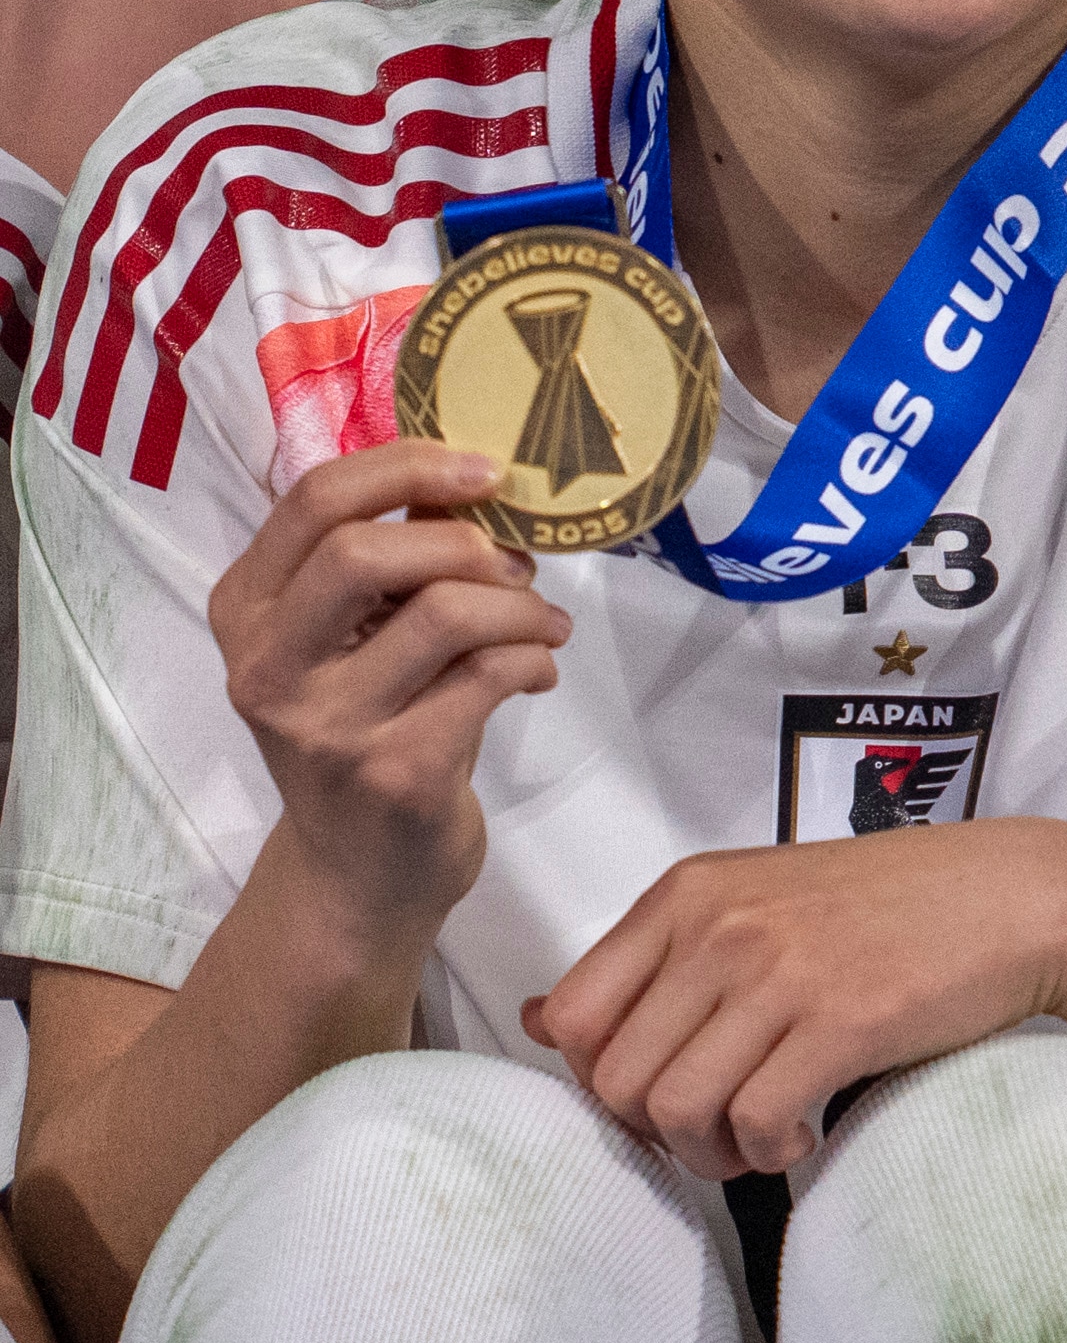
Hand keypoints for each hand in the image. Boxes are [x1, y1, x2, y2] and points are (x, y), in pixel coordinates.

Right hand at [213, 441, 571, 941]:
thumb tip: (473, 479)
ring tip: (544, 625)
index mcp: (245, 611)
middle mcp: (265, 666)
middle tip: (516, 564)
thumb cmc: (367, 731)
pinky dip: (533, 662)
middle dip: (463, 543)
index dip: (407, 467)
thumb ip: (387, 564)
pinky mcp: (393, 773)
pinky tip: (536, 674)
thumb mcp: (351, 642)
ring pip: (443, 615)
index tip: (485, 469)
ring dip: (520, 606)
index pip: (311, 501)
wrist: (358, 875)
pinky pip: (489, 678)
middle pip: (359, 554)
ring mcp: (325, 726)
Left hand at [524, 818, 1066, 1178]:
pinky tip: (809, 1133)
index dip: (602, 1082)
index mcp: (689, 893)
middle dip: (656, 1132)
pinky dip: (773, 1152)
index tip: (662, 1095)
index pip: (571, 1017)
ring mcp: (779, 971)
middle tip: (716, 1133)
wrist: (1023, 896)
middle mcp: (720, 926)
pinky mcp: (841, 1020)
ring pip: (674, 1110)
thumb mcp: (758, 902)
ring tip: (761, 1140)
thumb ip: (655, 959)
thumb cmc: (896, 905)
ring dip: (712, 1153)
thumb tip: (538, 1021)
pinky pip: (756, 1123)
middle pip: (615, 1078)